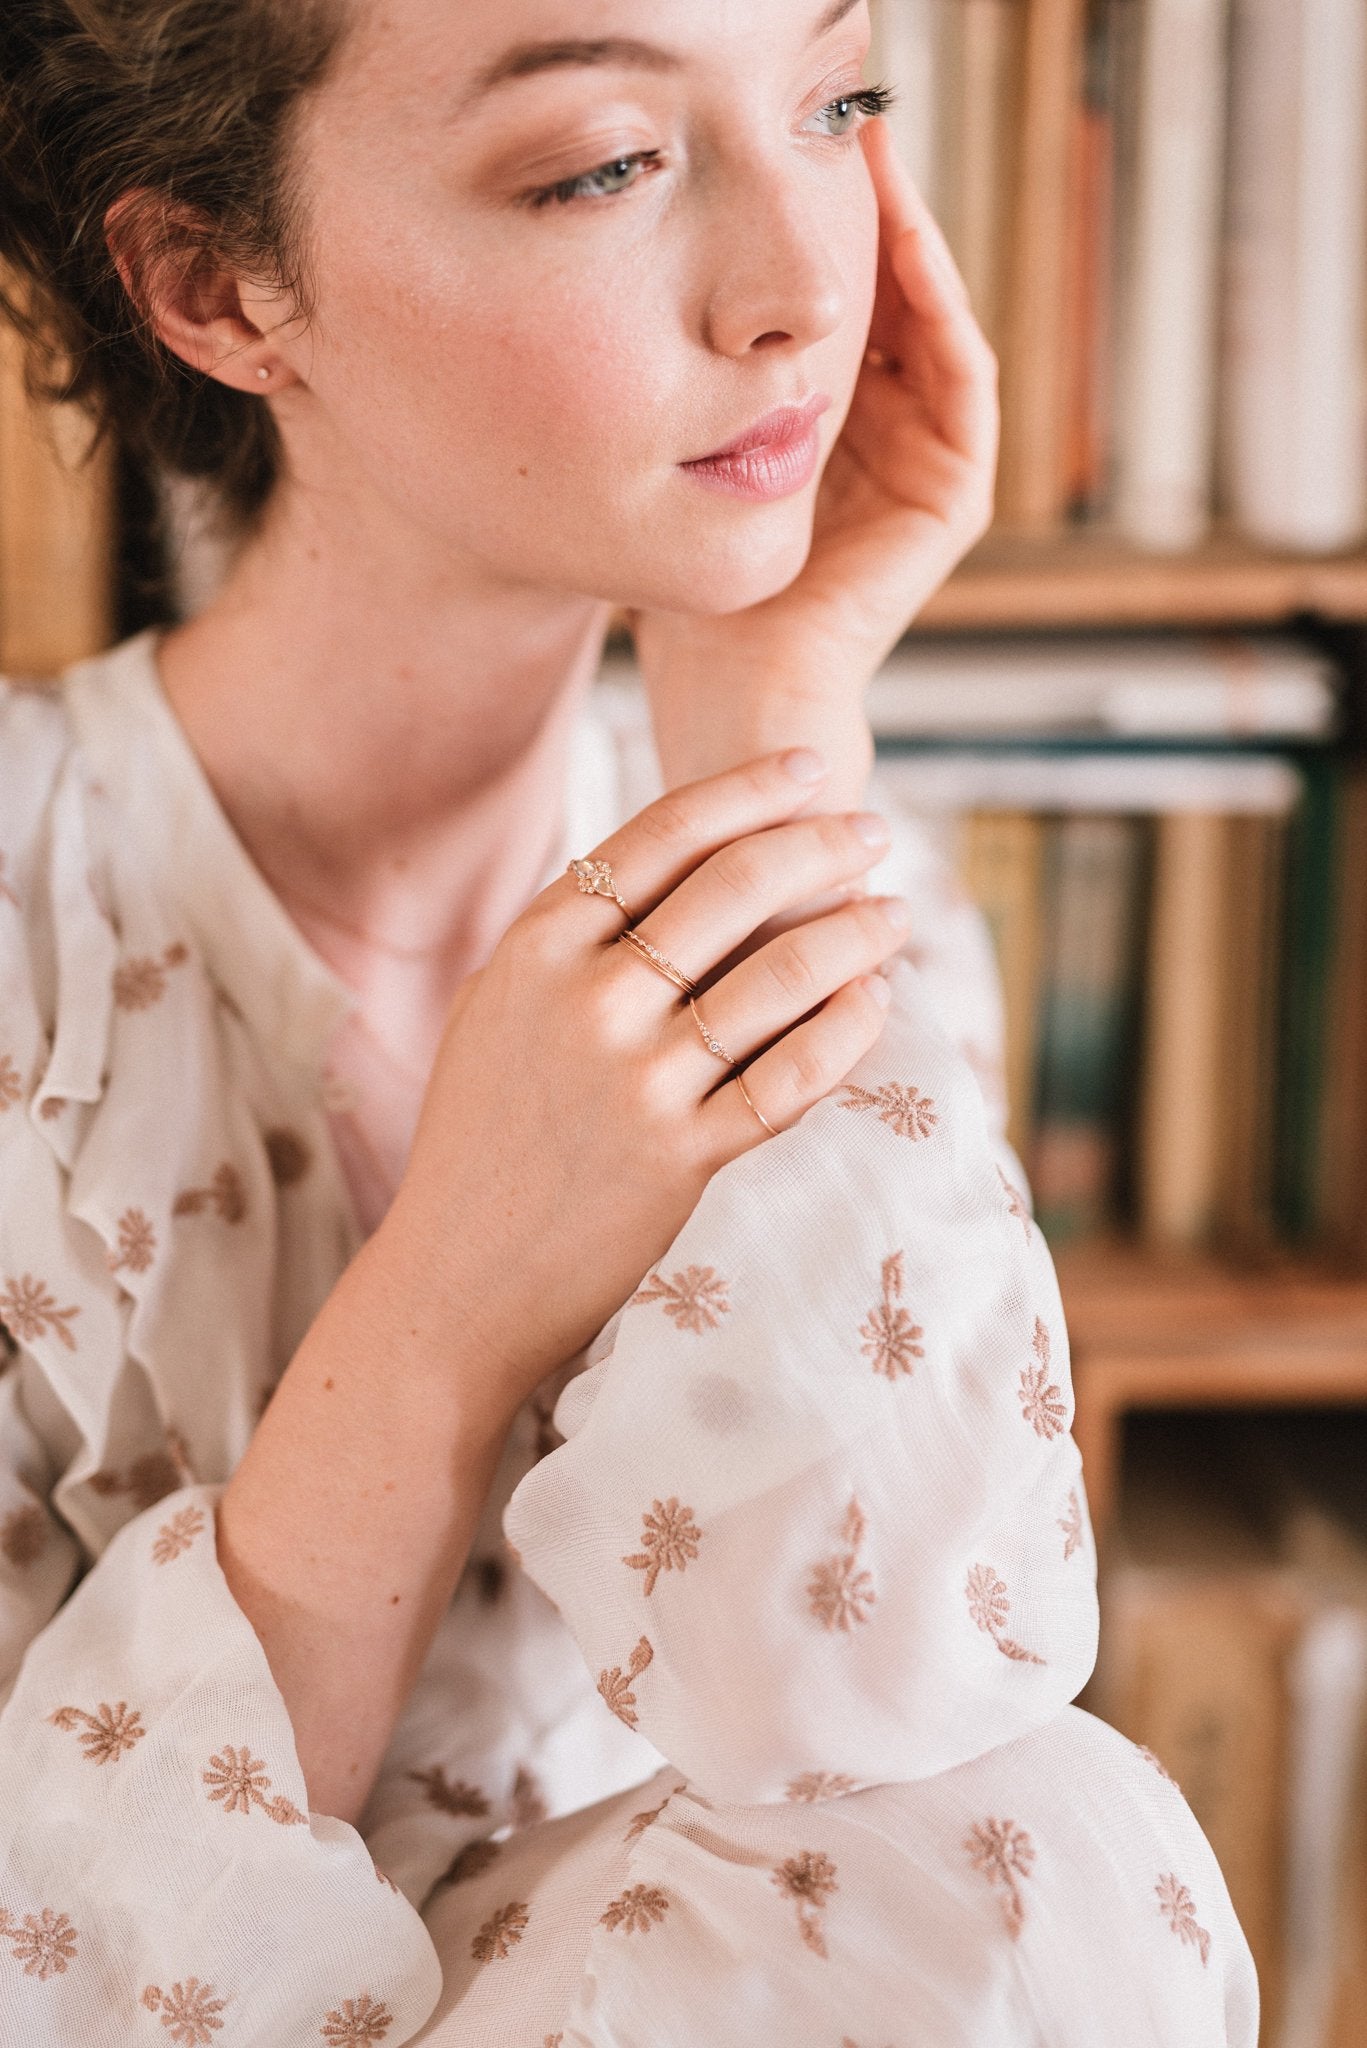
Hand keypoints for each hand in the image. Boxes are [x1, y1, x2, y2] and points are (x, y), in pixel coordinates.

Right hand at [386, 750, 907, 1425]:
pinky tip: (876, 1002)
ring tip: (893, 916)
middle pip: (732, 888)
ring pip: (779, 975)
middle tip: (873, 835)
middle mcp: (585, 1002)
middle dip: (821, 846)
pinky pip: (791, 1076)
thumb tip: (648, 868)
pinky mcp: (680, 1157)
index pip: (659, 836)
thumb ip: (563, 943)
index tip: (807, 771)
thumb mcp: (493, 1015)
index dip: (745, 791)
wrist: (451, 1283)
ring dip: (854, 933)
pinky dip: (846, 1029)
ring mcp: (635, 1080)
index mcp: (533, 951)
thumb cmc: (477, 1143)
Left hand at [628, 115, 999, 816]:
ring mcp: (919, 472)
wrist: (727, 689)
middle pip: (886, 311)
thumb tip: (614, 314)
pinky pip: (964, 384)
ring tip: (882, 169)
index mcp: (817, 442)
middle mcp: (876, 448)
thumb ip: (675, 410)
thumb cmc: (685, 602)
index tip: (786, 165)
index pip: (830, 322)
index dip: (819, 246)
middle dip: (870, 223)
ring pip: (929, 330)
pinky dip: (944, 313)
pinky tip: (912, 248)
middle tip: (847, 136)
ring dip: (914, 246)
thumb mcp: (674, 478)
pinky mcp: (949, 499)